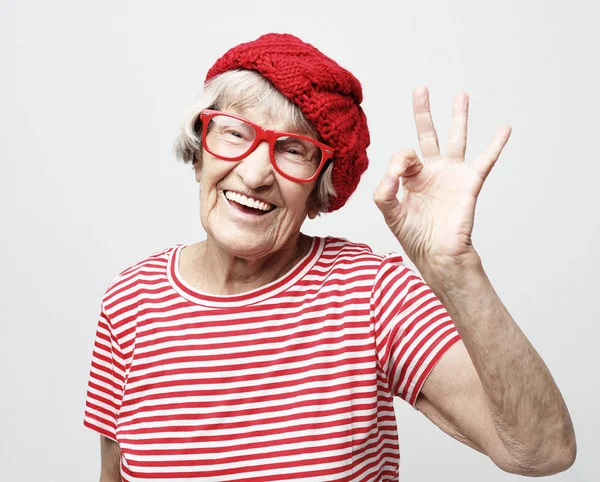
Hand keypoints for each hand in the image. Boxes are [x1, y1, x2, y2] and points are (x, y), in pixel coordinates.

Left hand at [374, 87, 511, 267]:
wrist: (438, 254)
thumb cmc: (415, 237)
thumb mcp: (390, 214)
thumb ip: (383, 192)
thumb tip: (390, 173)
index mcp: (411, 178)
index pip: (404, 154)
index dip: (401, 160)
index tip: (399, 175)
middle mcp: (431, 172)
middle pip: (427, 134)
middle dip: (424, 112)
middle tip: (421, 89)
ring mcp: (451, 175)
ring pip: (455, 139)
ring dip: (458, 117)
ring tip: (461, 95)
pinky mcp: (469, 182)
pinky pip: (485, 160)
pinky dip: (495, 144)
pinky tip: (504, 128)